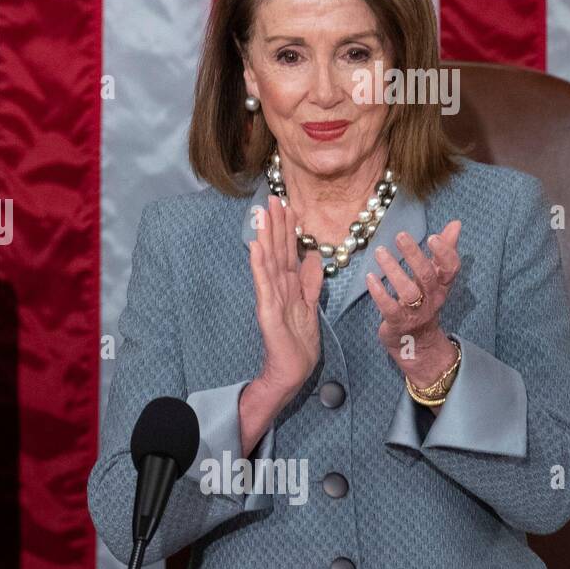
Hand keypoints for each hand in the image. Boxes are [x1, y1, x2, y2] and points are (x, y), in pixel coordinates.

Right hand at [248, 195, 323, 404]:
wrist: (291, 370)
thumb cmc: (298, 342)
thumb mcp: (311, 305)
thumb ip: (311, 281)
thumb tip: (313, 255)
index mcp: (289, 285)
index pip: (288, 251)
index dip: (288, 228)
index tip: (288, 204)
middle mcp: (278, 287)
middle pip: (277, 251)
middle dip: (275, 224)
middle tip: (272, 198)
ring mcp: (270, 297)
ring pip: (269, 261)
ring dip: (264, 237)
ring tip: (262, 214)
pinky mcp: (267, 310)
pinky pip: (264, 283)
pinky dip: (259, 264)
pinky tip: (256, 246)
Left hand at [365, 221, 461, 388]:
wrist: (418, 344)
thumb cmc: (424, 303)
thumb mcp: (435, 278)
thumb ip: (443, 251)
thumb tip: (456, 224)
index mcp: (442, 285)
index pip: (451, 268)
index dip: (444, 253)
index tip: (432, 236)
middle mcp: (432, 298)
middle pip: (427, 276)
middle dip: (414, 255)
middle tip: (400, 236)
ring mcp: (416, 312)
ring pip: (408, 291)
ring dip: (393, 270)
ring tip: (380, 252)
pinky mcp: (398, 323)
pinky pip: (389, 307)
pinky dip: (379, 292)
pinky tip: (369, 277)